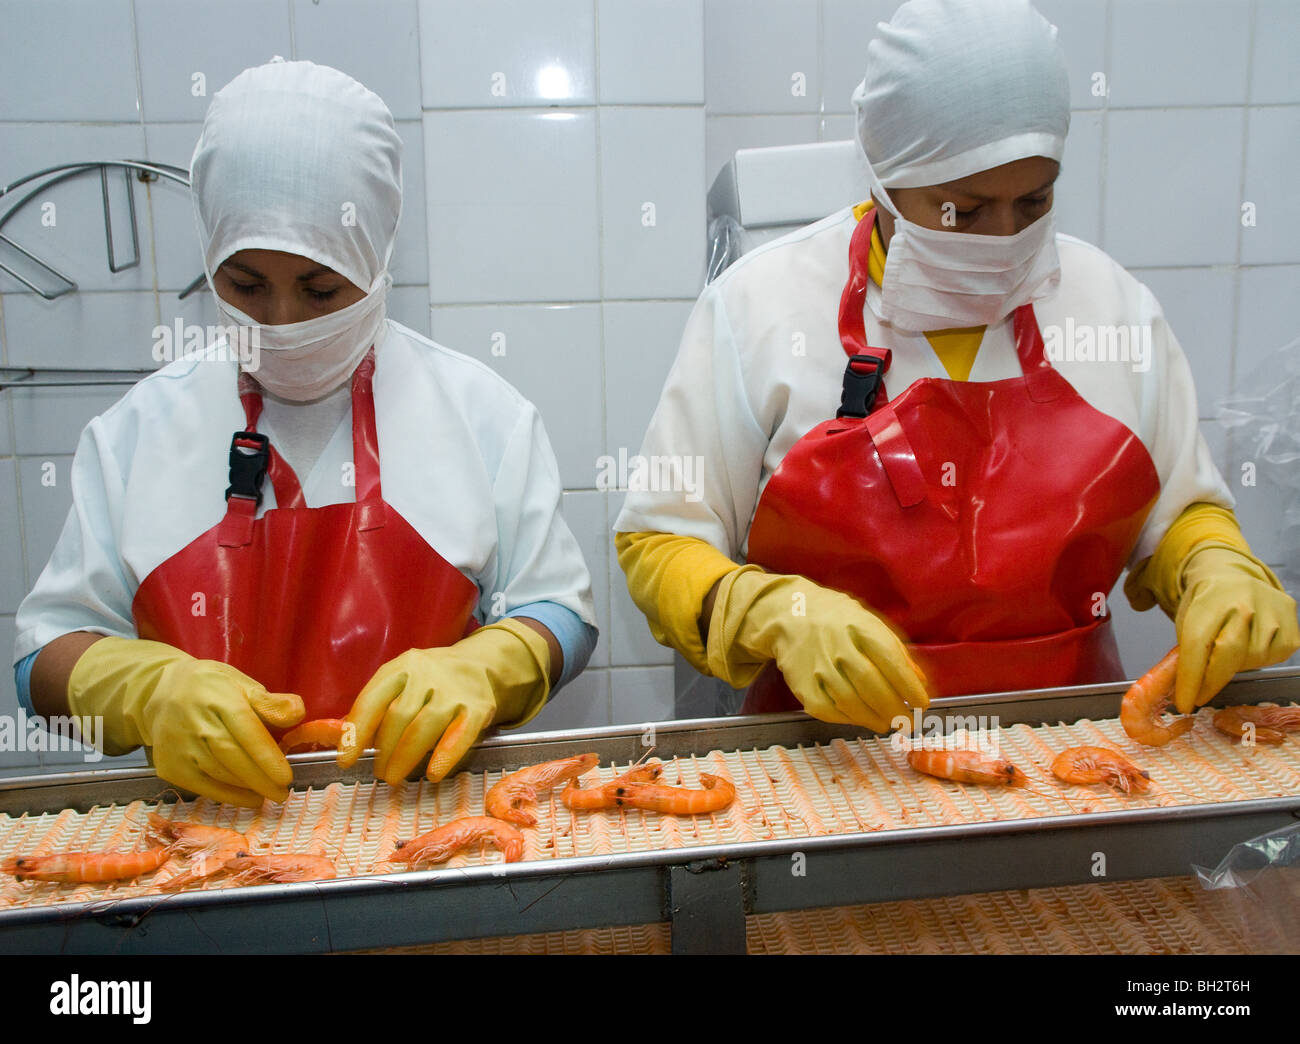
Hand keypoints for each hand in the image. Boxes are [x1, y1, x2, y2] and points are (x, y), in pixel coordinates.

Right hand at [67, 637, 303, 807]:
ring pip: (217, 773)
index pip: (244, 729)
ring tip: (270, 794)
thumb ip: (270, 702)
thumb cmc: (212, 690)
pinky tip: (248, 798)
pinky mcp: (168, 766)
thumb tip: (298, 713)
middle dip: (260, 779)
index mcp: (217, 697)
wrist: (161, 694)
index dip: (266, 755)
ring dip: (247, 788)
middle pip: (230, 756)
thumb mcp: (242, 684)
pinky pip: (202, 786)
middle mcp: (193, 721)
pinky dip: (227, 796)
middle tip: (282, 794)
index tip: (286, 777)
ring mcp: (177, 745)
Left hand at [338, 619, 550, 784]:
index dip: (356, 732)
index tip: (346, 760)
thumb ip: (374, 708)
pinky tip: (433, 774)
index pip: (373, 700)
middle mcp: (427, 675)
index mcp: (401, 668)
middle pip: (399, 716)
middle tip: (379, 772)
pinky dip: (445, 756)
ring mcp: (454, 691)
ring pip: (425, 726)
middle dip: (384, 750)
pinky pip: (460, 735)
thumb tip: (337, 739)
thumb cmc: (429, 682)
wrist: (481, 664)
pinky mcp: (478, 707)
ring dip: (405, 757)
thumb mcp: (400, 683)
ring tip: (394, 777)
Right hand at [706, 567, 929, 730]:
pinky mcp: (801, 685)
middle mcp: (837, 646)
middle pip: (870, 684)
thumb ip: (896, 651)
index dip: (908, 686)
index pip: (889, 660)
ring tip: (888, 724)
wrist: (789, 615)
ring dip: (874, 719)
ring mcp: (817, 667)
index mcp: (859, 627)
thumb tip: (920, 682)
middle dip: (894, 709)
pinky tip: (861, 719)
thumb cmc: (838, 621)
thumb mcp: (870, 623)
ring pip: (849, 702)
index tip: (922, 704)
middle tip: (908, 722)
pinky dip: (848, 720)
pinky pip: (827, 710)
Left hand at [1174, 547, 1299, 712]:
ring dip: (1236, 667)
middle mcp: (1242, 602)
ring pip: (1253, 658)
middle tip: (1199, 695)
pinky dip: (1259, 661)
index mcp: (1209, 600)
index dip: (1192, 679)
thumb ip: (1186, 651)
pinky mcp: (1290, 621)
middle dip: (1212, 681)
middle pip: (1228, 653)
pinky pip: (1276, 655)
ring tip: (1227, 655)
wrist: (1231, 575)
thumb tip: (1181, 691)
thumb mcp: (1186, 620)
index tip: (1185, 703)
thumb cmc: (1205, 603)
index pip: (1198, 644)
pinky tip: (1249, 648)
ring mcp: (1270, 610)